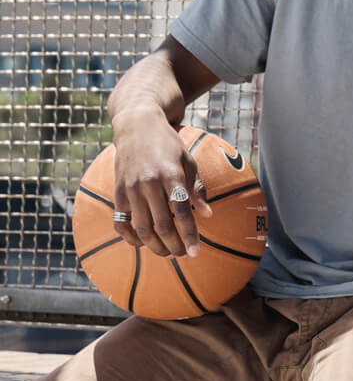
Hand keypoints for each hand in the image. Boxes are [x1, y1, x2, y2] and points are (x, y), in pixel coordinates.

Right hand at [112, 117, 211, 258]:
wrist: (137, 125)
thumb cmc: (169, 144)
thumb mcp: (189, 160)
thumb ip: (197, 188)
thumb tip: (207, 215)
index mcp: (171, 174)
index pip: (181, 212)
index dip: (189, 234)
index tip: (196, 252)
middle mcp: (149, 183)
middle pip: (161, 225)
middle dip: (174, 245)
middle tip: (183, 255)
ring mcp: (130, 188)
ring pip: (141, 228)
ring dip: (155, 246)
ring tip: (168, 253)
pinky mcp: (117, 192)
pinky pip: (121, 222)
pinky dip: (130, 238)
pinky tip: (143, 244)